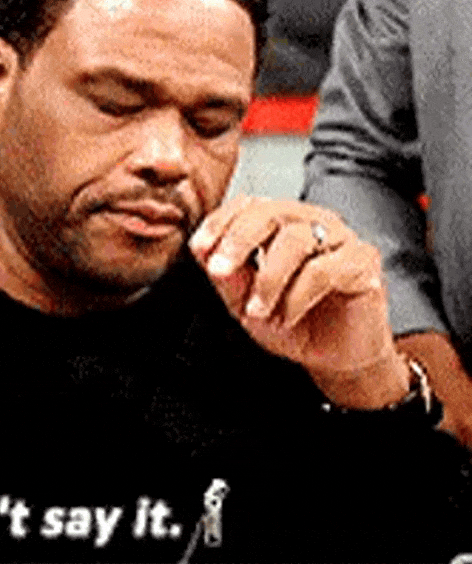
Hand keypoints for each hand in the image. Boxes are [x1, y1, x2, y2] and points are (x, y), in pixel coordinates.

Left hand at [188, 195, 407, 408]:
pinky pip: (323, 270)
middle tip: (219, 271)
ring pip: (295, 239)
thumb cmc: (293, 324)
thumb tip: (205, 253)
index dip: (220, 222)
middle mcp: (311, 222)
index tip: (199, 247)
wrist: (335, 358)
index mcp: (280, 224)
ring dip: (268, 279)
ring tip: (258, 310)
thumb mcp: (247, 304)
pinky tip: (288, 317)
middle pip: (270, 212)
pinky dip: (297, 297)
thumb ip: (228, 278)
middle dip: (238, 241)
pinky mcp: (363, 261)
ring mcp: (340, 238)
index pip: (247, 205)